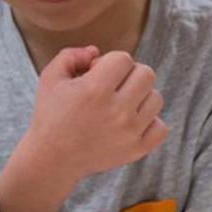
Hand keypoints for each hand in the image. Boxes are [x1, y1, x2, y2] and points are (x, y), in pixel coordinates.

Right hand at [20, 48, 168, 186]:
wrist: (52, 159)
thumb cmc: (51, 115)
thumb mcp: (50, 78)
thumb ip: (71, 55)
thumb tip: (96, 52)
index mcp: (94, 90)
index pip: (124, 58)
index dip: (109, 61)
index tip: (96, 74)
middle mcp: (116, 111)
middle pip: (146, 74)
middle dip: (128, 74)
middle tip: (111, 86)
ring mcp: (129, 132)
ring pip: (156, 98)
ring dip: (140, 96)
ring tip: (120, 104)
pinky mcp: (137, 150)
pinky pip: (161, 127)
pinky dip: (149, 122)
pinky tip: (130, 122)